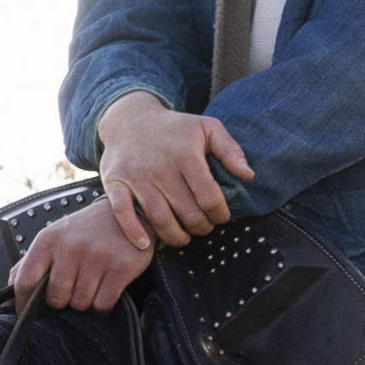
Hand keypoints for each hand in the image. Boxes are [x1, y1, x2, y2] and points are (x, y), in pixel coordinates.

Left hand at [11, 198, 156, 312]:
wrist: (127, 213)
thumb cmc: (84, 231)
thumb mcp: (53, 239)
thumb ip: (27, 267)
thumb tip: (7, 302)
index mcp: (48, 240)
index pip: (25, 281)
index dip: (23, 303)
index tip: (27, 312)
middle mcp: (71, 247)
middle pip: (56, 298)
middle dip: (62, 302)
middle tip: (71, 291)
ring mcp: (97, 257)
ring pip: (81, 303)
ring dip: (84, 303)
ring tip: (91, 286)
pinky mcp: (121, 267)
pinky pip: (103, 304)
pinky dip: (102, 306)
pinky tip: (105, 291)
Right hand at [95, 92, 256, 246]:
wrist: (130, 119)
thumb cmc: (175, 128)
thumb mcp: (207, 127)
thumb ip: (230, 150)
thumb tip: (249, 175)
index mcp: (186, 154)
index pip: (209, 196)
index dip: (220, 214)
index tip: (222, 217)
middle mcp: (160, 167)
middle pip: (187, 212)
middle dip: (201, 227)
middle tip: (205, 227)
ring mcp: (135, 176)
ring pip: (159, 218)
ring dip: (176, 236)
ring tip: (184, 237)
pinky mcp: (115, 183)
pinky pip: (122, 213)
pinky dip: (133, 232)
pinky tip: (145, 245)